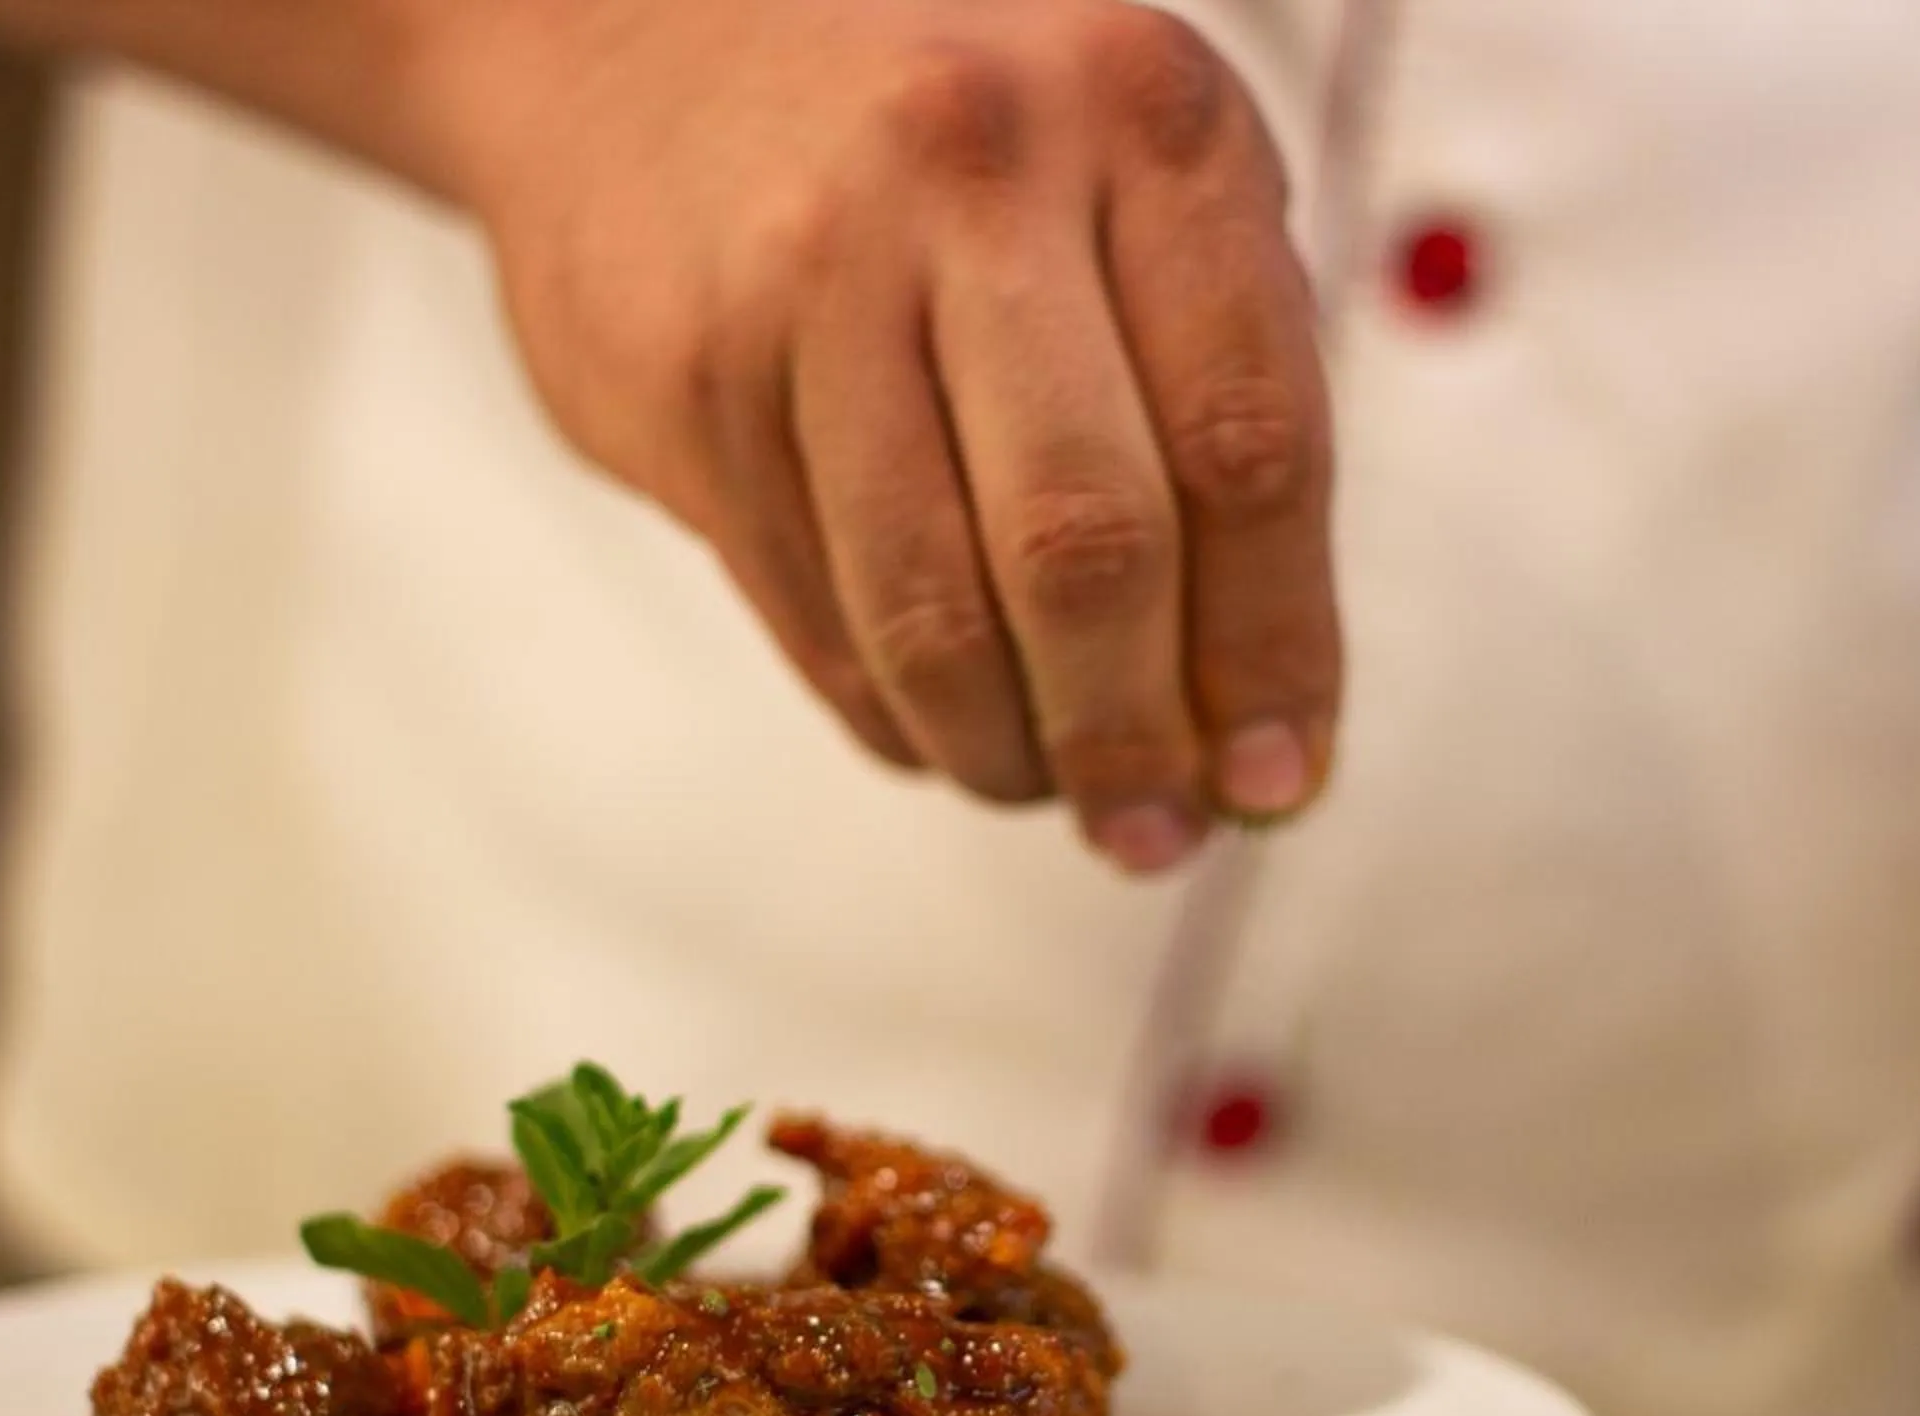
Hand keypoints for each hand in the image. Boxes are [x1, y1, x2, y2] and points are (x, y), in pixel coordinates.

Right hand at [426, 0, 1340, 871]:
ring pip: (935, 608)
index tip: (1279, 779)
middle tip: (1157, 832)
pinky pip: (817, 613)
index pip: (1250, 443)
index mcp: (1145, 115)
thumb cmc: (963, 142)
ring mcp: (810, 275)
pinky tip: (942, 725)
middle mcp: (976, 173)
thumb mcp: (1135, 182)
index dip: (1277, 649)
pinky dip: (896, 710)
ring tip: (1049, 791)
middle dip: (1135, 735)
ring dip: (1009, 752)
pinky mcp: (688, 374)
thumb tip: (1268, 719)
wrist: (640, 30)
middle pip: (1089, 544)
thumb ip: (1225, 397)